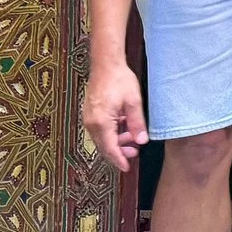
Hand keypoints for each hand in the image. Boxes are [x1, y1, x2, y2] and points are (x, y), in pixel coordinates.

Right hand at [80, 58, 148, 172]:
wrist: (105, 64)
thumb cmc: (119, 80)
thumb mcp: (133, 102)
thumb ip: (137, 123)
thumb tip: (142, 140)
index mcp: (101, 123)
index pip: (110, 148)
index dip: (119, 159)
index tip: (127, 167)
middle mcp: (91, 123)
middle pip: (104, 146)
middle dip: (119, 152)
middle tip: (134, 152)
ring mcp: (89, 118)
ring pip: (102, 138)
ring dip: (116, 141)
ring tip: (132, 139)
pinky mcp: (90, 113)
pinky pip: (100, 130)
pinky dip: (111, 133)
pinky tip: (123, 127)